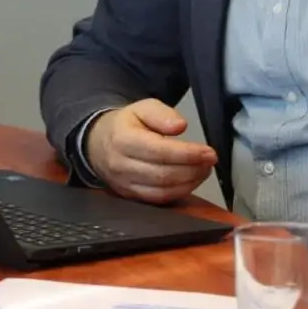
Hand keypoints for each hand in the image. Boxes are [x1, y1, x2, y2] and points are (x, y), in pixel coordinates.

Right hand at [84, 99, 217, 202]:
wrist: (97, 144)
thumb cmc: (125, 125)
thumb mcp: (141, 108)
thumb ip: (161, 114)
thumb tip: (179, 126)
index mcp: (122, 140)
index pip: (159, 151)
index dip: (188, 154)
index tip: (209, 152)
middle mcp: (121, 165)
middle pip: (163, 174)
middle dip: (193, 169)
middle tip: (210, 160)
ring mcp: (124, 184)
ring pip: (163, 190)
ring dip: (190, 182)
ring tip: (203, 169)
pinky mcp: (130, 196)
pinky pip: (159, 200)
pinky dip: (180, 192)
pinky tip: (191, 180)